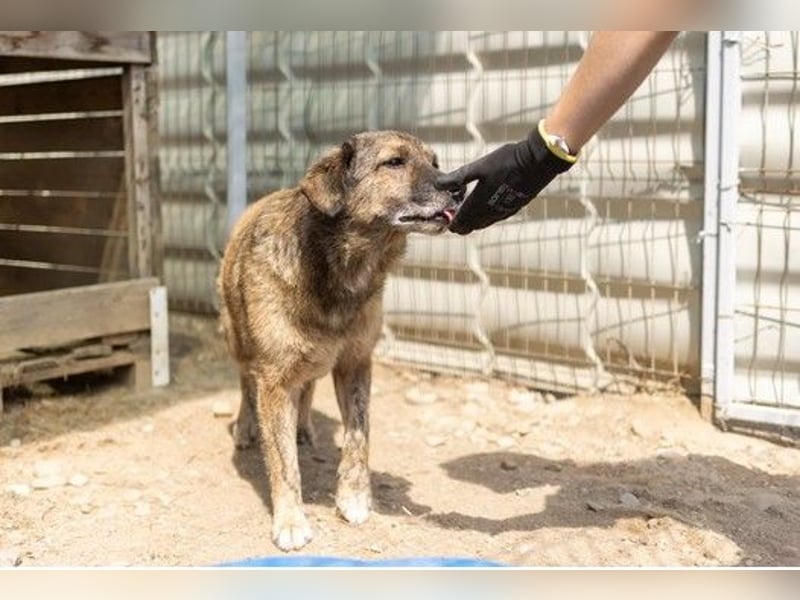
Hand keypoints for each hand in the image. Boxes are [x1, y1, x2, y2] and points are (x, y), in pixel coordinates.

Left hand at [435, 121, 575, 233]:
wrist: (536, 162)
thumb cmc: (506, 162)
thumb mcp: (479, 167)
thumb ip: (457, 178)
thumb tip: (437, 185)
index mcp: (479, 204)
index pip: (461, 223)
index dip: (452, 224)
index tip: (447, 219)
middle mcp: (491, 213)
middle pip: (472, 226)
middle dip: (462, 224)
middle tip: (455, 218)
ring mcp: (504, 212)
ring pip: (484, 223)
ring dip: (474, 221)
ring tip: (467, 214)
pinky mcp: (514, 208)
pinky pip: (495, 218)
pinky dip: (486, 217)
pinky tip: (486, 209)